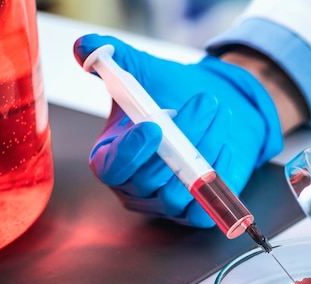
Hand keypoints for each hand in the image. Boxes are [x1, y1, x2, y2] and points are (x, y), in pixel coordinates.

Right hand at [73, 34, 282, 225]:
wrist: (213, 111)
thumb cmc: (172, 95)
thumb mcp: (143, 73)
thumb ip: (114, 59)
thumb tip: (85, 46)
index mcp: (112, 158)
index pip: (111, 168)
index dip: (129, 152)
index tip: (153, 126)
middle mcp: (136, 187)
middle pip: (150, 178)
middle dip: (182, 137)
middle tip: (206, 102)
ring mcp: (166, 203)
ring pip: (180, 190)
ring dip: (205, 149)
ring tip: (220, 115)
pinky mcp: (196, 210)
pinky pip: (204, 207)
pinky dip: (217, 178)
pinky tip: (225, 146)